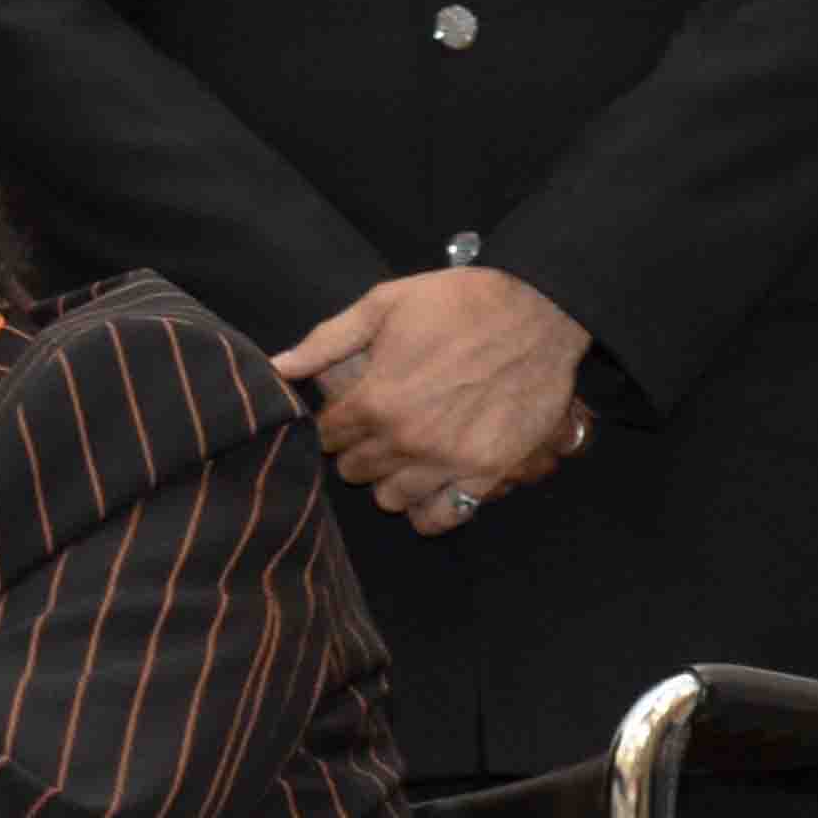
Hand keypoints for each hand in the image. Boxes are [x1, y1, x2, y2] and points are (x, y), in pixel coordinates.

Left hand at [275, 267, 592, 536]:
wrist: (539, 311)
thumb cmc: (457, 302)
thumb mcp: (383, 305)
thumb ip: (326, 342)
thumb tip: (278, 367)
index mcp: (375, 400)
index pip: (327, 436)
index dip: (331, 425)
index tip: (343, 415)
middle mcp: (407, 439)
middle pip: (355, 470)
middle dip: (357, 451)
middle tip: (374, 432)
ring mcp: (449, 461)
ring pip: (392, 499)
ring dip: (389, 480)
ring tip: (401, 456)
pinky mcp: (490, 472)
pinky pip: (446, 515)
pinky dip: (431, 509)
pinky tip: (429, 487)